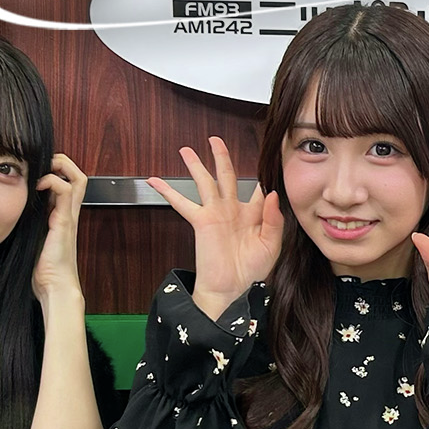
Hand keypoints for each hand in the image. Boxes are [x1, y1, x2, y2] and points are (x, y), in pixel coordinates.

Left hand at [31, 154, 87, 306]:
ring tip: (44, 168)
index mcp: (61, 216)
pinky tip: (38, 185)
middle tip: (44, 162)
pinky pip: (66, 190)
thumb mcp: (30, 239)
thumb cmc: (42, 269)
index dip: (54, 170)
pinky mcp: (64, 221)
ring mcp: (68, 216)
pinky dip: (53, 181)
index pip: (66, 183)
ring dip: (61, 166)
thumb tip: (3, 212)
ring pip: (77, 178)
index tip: (35, 170)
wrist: (54, 287)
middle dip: (63, 162)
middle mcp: (68, 213)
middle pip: (78, 176)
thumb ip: (26, 224)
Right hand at [148, 137, 282, 320]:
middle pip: (227, 176)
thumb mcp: (271, 245)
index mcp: (253, 215)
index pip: (258, 190)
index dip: (262, 177)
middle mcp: (232, 210)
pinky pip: (182, 202)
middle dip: (221, 157)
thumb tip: (270, 193)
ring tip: (186, 150)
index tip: (265, 162)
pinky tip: (155, 181)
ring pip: (205, 182)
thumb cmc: (251, 271)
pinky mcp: (201, 221)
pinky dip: (168, 191)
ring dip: (196, 165)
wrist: (231, 288)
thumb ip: (273, 219)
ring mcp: (215, 214)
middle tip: (215, 140)